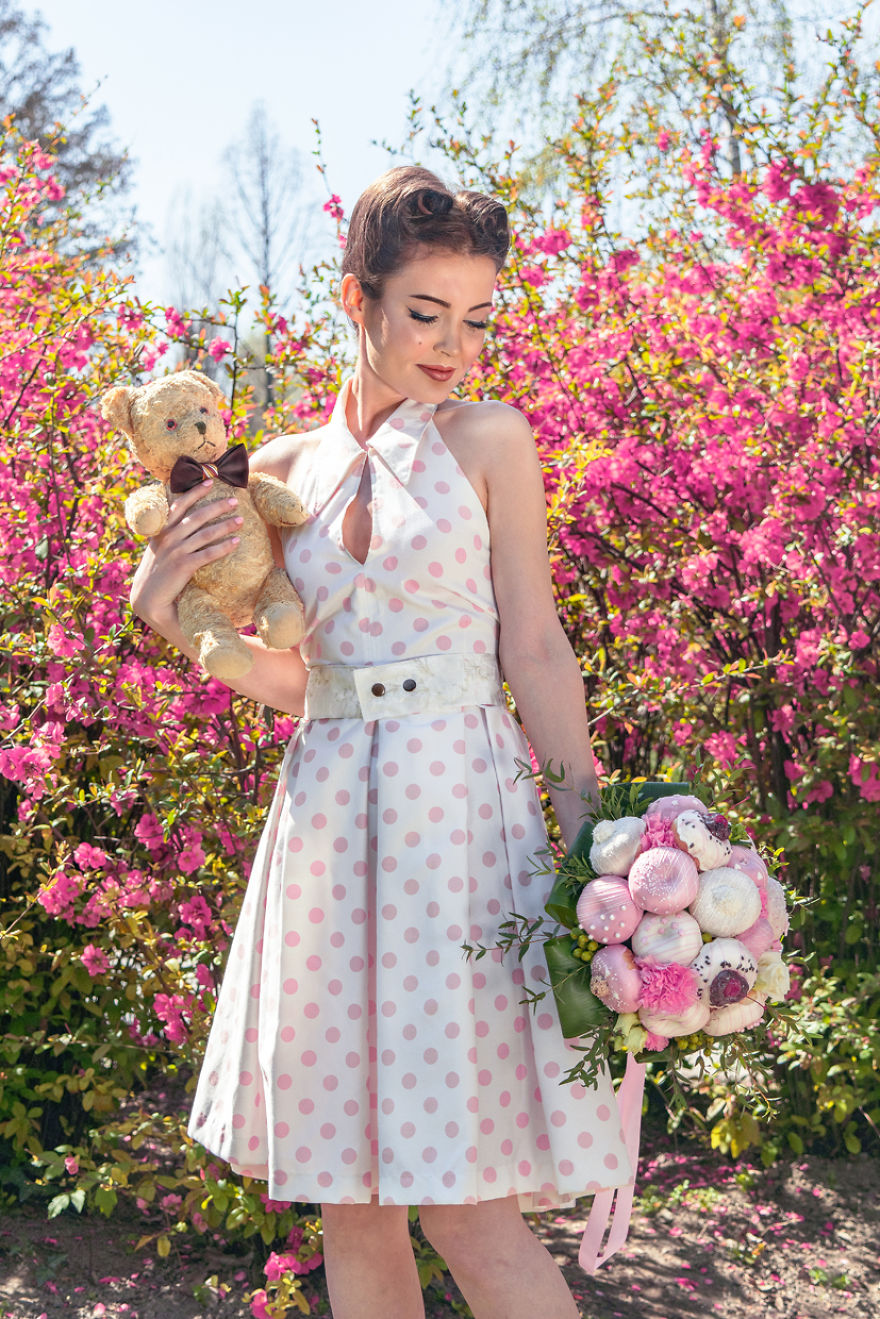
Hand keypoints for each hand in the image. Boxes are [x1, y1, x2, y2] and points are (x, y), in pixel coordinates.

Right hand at [129, 480, 242, 633]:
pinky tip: (236, 542)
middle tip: (235, 500)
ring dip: (225, 525)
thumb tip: (185, 522)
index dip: (194, 492)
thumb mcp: (159, 548)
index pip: (179, 505)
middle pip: (196, 516)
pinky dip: (224, 546)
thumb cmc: (157, 572)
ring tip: (241, 520)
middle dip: (217, 506)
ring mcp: (175, 551)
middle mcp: (168, 538)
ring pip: (205, 533)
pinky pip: (208, 553)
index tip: (209, 482)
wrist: (148, 598)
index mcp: (162, 530)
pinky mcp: (183, 566)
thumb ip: (169, 534)